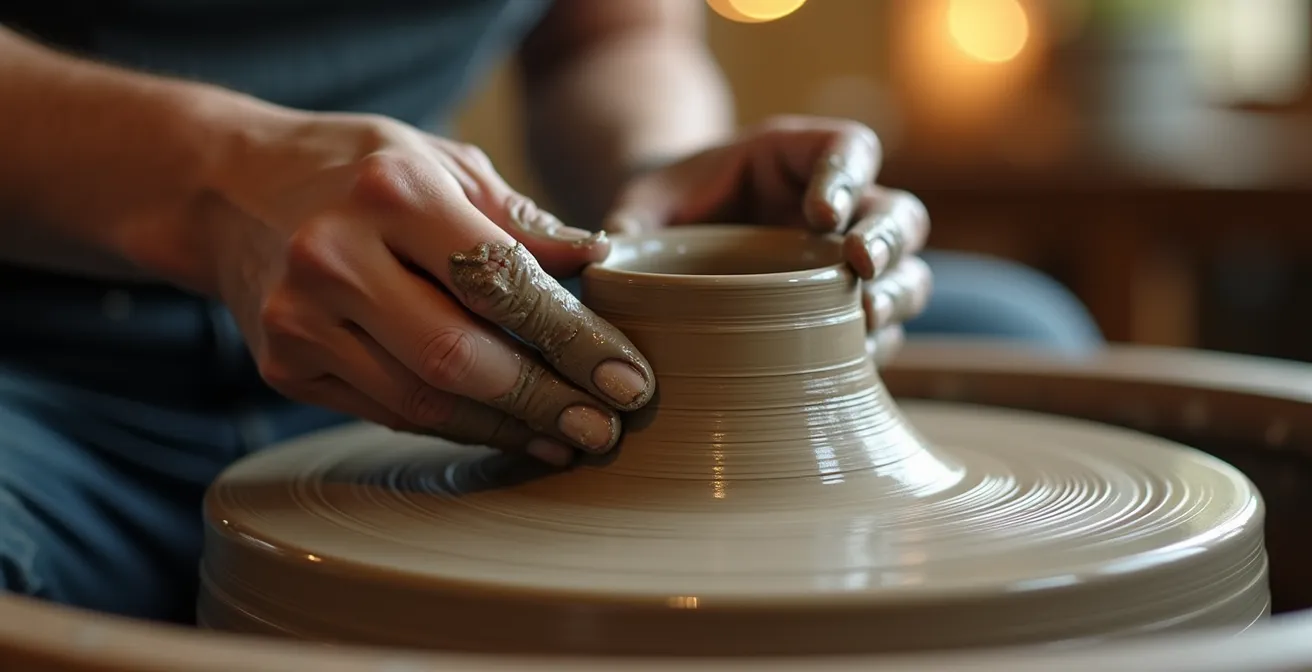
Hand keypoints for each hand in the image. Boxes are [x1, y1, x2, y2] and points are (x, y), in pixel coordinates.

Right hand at [203, 112, 653, 465]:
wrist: (228, 188)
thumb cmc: (359, 170)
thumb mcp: (444, 164)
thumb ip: (521, 220)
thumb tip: (602, 263)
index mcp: (391, 192)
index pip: (499, 282)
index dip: (571, 339)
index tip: (627, 378)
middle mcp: (335, 257)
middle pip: (460, 356)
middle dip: (545, 401)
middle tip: (607, 428)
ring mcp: (299, 319)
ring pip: (424, 400)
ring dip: (507, 429)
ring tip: (569, 438)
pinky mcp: (283, 366)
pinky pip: (389, 411)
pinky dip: (455, 426)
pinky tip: (506, 433)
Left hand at [603, 116, 930, 363]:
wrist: (673, 250)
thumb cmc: (661, 213)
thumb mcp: (641, 207)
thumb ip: (629, 227)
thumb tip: (601, 264)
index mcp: (798, 159)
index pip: (847, 150)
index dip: (846, 177)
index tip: (822, 213)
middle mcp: (840, 210)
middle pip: (897, 213)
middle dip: (887, 240)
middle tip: (860, 265)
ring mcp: (849, 268)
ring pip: (907, 274)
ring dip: (894, 296)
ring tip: (866, 319)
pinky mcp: (846, 319)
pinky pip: (882, 334)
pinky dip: (873, 349)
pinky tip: (848, 367)